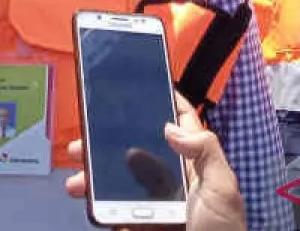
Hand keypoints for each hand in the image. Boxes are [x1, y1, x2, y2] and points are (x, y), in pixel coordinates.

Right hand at [65, 93, 246, 230]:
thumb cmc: (221, 229)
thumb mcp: (223, 189)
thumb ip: (205, 152)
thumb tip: (170, 126)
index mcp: (194, 163)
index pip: (181, 123)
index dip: (165, 102)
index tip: (142, 84)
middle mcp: (171, 177)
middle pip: (138, 147)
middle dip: (111, 137)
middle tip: (87, 132)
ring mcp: (152, 201)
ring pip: (119, 176)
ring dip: (94, 169)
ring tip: (77, 170)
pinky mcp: (137, 221)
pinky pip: (112, 205)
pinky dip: (94, 199)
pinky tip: (82, 194)